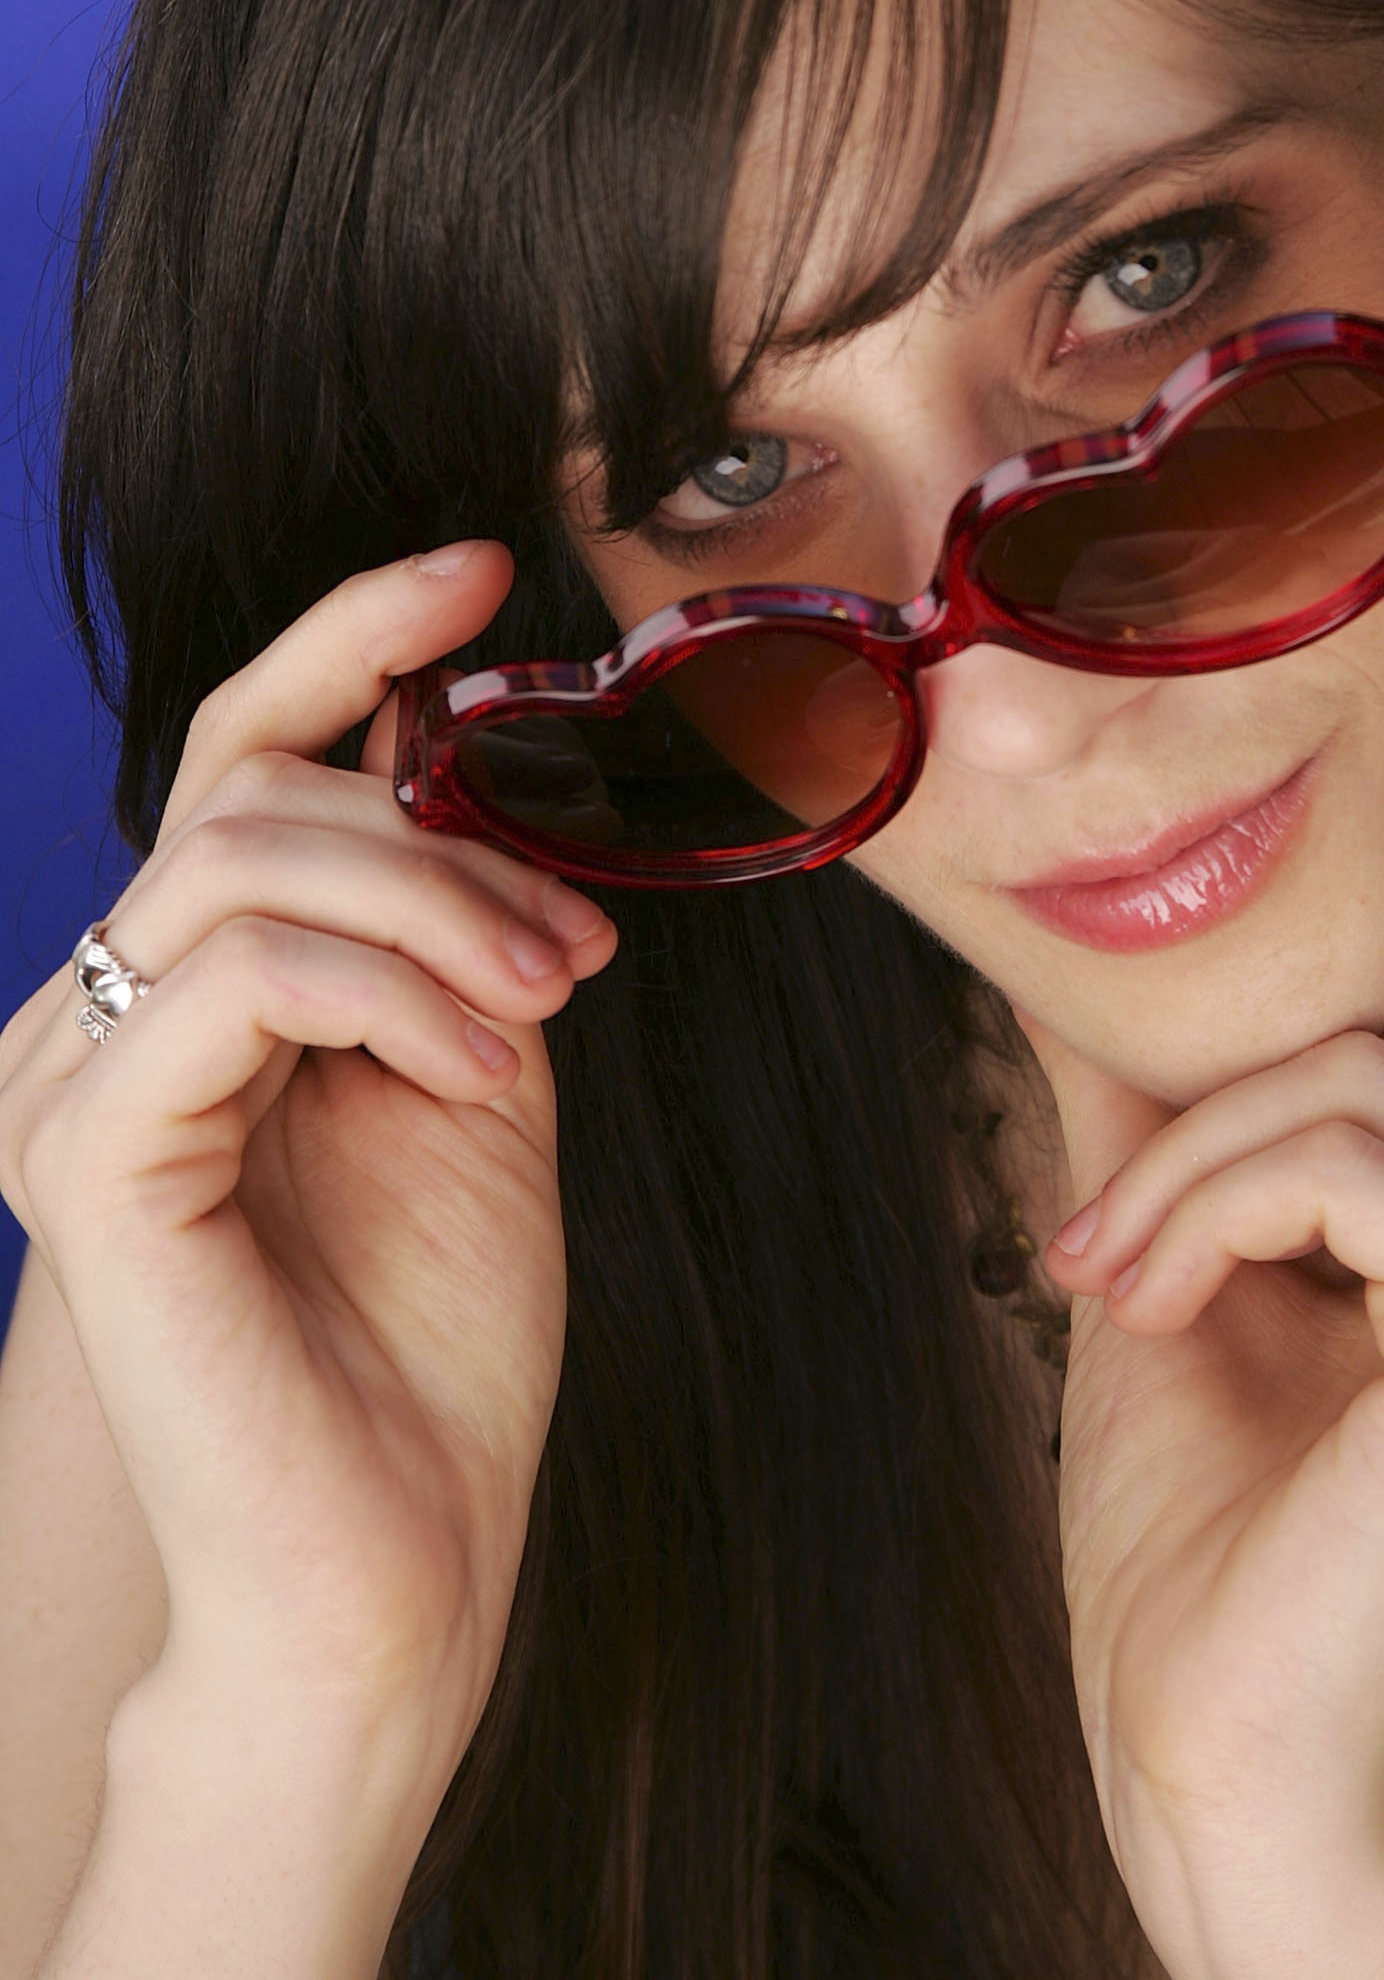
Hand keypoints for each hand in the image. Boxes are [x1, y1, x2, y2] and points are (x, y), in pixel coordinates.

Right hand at [0, 543, 613, 1795]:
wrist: (397, 1559)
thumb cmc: (433, 1339)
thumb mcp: (467, 1067)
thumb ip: (442, 919)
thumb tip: (457, 750)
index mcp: (184, 996)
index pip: (238, 757)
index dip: (348, 637)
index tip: (478, 569)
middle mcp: (95, 1022)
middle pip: (258, 791)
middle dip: (445, 831)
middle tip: (572, 948)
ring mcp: (67, 1085)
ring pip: (247, 855)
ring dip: (433, 903)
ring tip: (538, 1003)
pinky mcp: (83, 1156)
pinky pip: (241, 971)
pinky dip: (389, 991)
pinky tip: (475, 1070)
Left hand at [1015, 610, 1383, 1979]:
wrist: (1204, 1723)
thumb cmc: (1193, 1506)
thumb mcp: (1170, 1230)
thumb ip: (1170, 1082)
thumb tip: (1089, 930)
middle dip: (1241, 1065)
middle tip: (1129, 1229)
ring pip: (1368, 1047)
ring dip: (1199, 1163)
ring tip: (1135, 1288)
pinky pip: (1351, 1141)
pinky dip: (1219, 1212)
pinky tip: (1176, 1314)